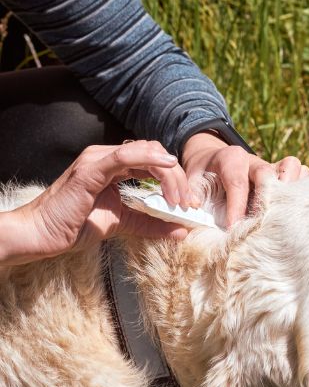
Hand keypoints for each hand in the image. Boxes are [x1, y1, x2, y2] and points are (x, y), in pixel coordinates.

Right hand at [0, 141, 190, 265]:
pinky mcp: (89, 169)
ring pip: (145, 152)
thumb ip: (152, 224)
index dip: (176, 178)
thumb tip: (182, 231)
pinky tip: (167, 166)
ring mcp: (97, 159)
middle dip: (177, 177)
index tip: (189, 202)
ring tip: (179, 199)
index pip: (153, 161)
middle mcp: (106, 157)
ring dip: (169, 174)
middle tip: (188, 203)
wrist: (41, 234)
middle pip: (154, 154)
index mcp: (114, 166)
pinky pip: (123, 156)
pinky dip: (149, 159)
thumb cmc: (75, 225)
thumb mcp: (124, 223)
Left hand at [182, 132, 308, 227]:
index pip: (237, 182)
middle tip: (263, 222)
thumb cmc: (202, 176)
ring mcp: (271, 166)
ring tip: (285, 212)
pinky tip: (293, 210)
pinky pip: (302, 174)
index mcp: (230, 159)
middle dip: (267, 198)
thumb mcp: (190, 181)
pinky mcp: (283, 174)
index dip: (236, 207)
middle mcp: (254, 160)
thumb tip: (190, 215)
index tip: (233, 229)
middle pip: (268, 172)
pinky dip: (302, 190)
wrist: (212, 160)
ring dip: (291, 189)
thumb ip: (190, 196)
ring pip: (292, 166)